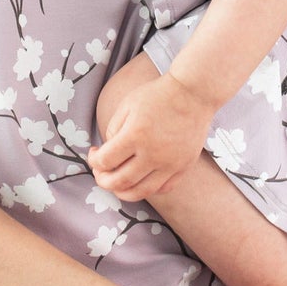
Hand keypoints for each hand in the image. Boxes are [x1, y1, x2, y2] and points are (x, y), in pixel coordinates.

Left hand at [88, 66, 219, 201]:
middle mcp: (153, 153)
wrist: (193, 93)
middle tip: (101, 172)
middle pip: (119, 182)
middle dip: (103, 180)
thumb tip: (109, 154)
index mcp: (135, 135)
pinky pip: (163, 189)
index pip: (105, 161)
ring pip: (141, 192)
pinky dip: (147, 189)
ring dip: (122, 191)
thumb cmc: (158, 96)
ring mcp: (170, 163)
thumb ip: (113, 131)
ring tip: (116, 182)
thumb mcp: (127, 106)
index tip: (94, 153)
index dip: (93, 160)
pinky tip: (140, 179)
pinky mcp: (183, 167)